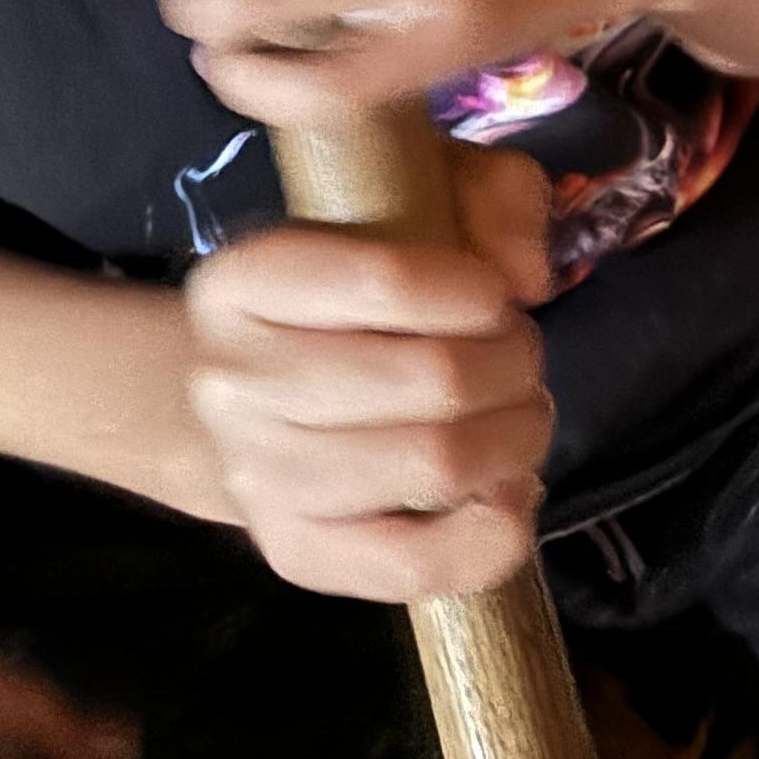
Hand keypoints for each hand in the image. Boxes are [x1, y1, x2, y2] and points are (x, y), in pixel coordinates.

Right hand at [181, 149, 557, 599]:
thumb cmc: (350, 290)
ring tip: (518, 417)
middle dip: (514, 365)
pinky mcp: (294, 552)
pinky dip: (492, 534)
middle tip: (520, 360)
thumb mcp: (412, 196)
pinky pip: (411, 564)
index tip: (498, 297)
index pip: (385, 279)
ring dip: (515, 438)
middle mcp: (232, 380)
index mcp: (245, 278)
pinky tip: (508, 492)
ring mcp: (258, 476)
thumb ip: (488, 194)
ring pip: (435, 465)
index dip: (478, 292)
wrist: (250, 396)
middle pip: (433, 379)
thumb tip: (526, 272)